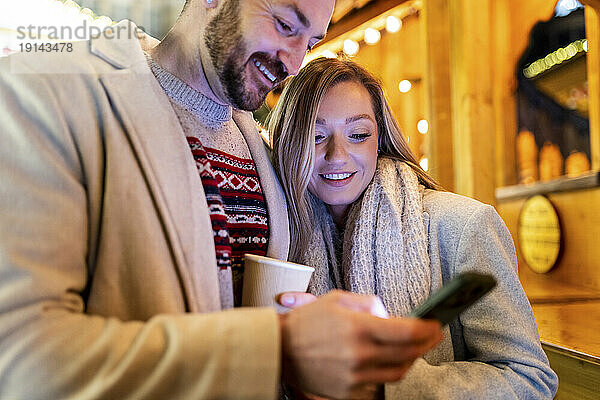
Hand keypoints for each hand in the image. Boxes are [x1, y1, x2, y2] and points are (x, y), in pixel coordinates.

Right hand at [279, 290, 441, 398]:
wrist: (279, 349)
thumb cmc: (306, 322)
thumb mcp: (337, 299)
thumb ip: (368, 303)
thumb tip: (390, 315)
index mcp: (358, 327)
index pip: (407, 331)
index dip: (427, 328)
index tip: (436, 324)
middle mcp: (359, 354)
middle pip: (408, 353)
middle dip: (426, 343)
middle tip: (434, 335)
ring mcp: (354, 376)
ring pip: (398, 372)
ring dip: (411, 359)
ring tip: (415, 348)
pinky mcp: (348, 391)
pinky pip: (378, 383)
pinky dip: (388, 371)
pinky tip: (390, 360)